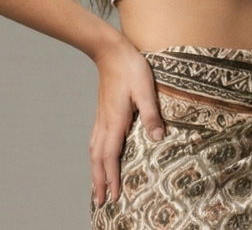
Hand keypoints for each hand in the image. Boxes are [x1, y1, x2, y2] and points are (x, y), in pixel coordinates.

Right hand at [90, 34, 165, 206]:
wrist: (110, 50)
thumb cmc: (130, 67)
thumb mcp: (146, 88)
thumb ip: (151, 113)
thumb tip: (158, 137)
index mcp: (116, 120)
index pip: (111, 156)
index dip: (112, 177)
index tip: (114, 196)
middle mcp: (106, 122)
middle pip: (98, 159)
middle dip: (99, 181)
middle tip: (100, 202)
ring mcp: (102, 117)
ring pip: (94, 150)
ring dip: (95, 171)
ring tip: (96, 187)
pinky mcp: (102, 111)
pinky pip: (95, 140)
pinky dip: (94, 156)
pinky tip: (97, 157)